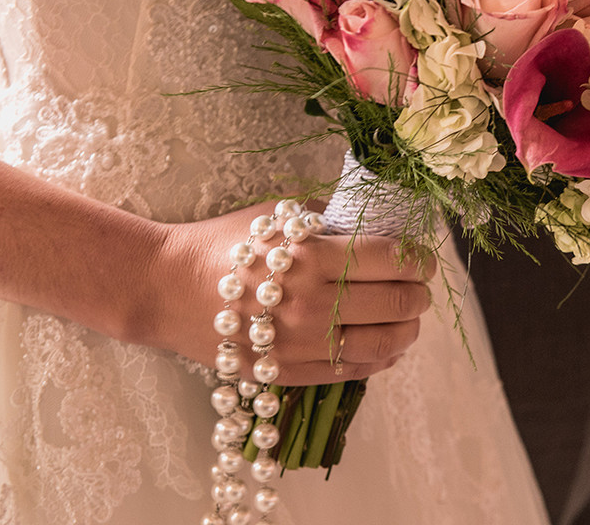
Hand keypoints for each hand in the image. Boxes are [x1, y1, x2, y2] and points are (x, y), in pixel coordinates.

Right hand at [147, 204, 434, 386]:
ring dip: (408, 331)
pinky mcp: (288, 373)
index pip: (388, 260)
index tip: (423, 257)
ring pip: (380, 345)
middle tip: (421, 286)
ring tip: (412, 319)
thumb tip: (377, 224)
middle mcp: (310, 303)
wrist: (166, 287)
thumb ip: (328, 220)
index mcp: (310, 256)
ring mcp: (300, 344)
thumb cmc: (224, 243)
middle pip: (393, 304)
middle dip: (419, 294)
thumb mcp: (277, 216)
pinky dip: (380, 360)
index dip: (416, 259)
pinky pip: (351, 372)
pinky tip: (389, 347)